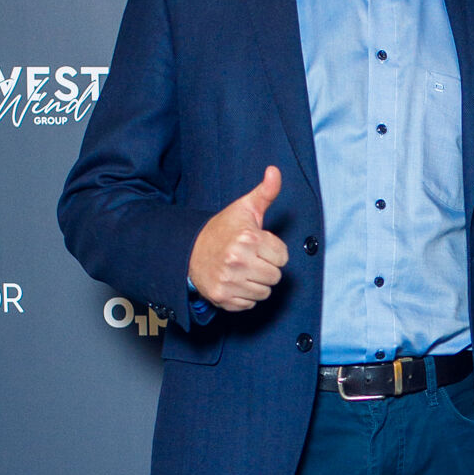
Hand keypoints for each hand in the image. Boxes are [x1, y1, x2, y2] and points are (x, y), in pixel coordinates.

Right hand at [188, 166, 289, 311]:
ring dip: (258, 283)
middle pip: (275, 276)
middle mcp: (238, 261)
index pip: (283, 257)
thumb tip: (275, 171)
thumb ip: (265, 192)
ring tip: (244, 269)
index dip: (273, 251)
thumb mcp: (245, 208)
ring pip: (264, 292)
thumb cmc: (223, 229)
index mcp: (248, 239)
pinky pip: (250, 303)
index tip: (259, 246)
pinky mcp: (222, 297)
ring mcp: (229, 281)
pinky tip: (235, 281)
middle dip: (267, 267)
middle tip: (251, 258)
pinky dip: (245, 296)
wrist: (190, 250)